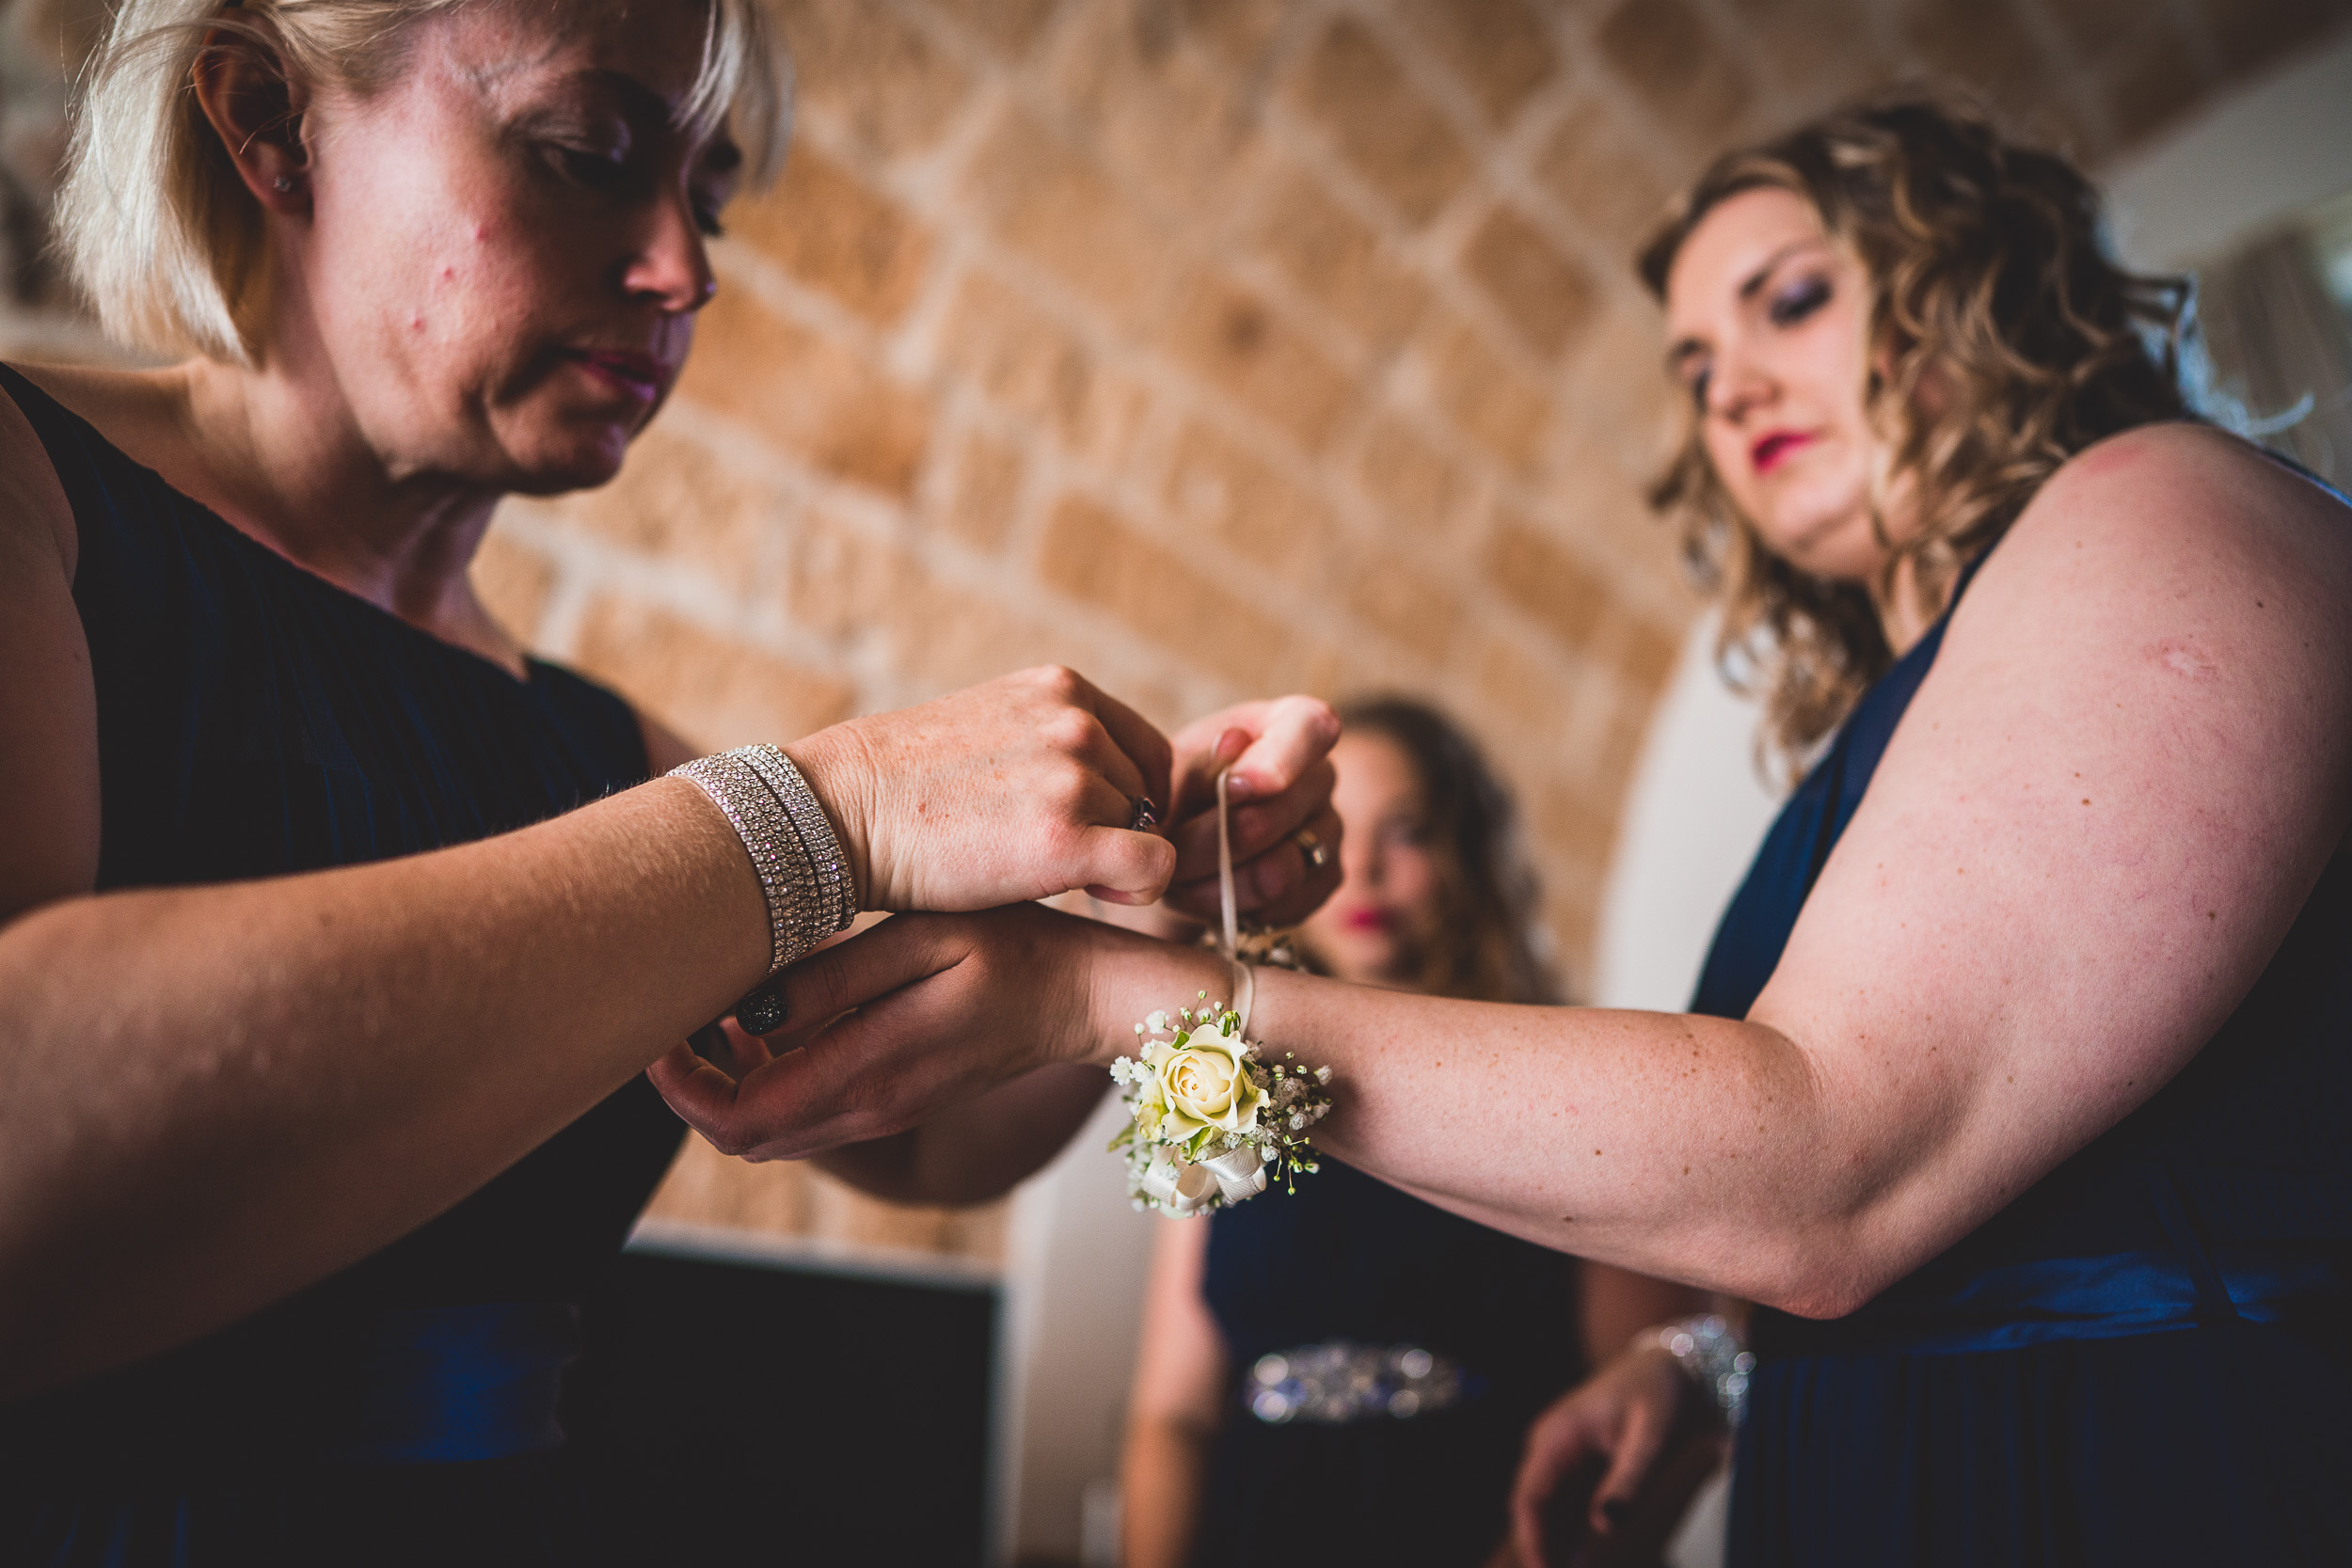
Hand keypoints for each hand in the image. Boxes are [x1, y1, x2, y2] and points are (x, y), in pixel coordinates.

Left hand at [650, 904, 1225, 1160]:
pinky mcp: (898, 1099)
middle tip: (669, 1011)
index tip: (654, 1031)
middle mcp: (869, 1109)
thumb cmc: (1017, 949)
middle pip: (743, 1134)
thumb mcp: (922, 941)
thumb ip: (832, 981)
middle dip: (692, 1085)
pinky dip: (770, 1078)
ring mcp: (885, 1111)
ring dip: (729, 1081)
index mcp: (868, 1074)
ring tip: (711, 1007)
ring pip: (773, 1128)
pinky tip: (769, 1017)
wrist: (1093, 994)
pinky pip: (810, 1110)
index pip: (738, 1120)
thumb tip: (741, 1018)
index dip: (677, 1088)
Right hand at [788, 666, 1175, 912]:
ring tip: (1048, 872)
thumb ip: (1053, 741)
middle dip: (1119, 831)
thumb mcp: (992, 729)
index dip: (1131, 795)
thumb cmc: (905, 786)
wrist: (838, 813)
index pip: (1146, 748)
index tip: (1092, 827)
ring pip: (1145, 832)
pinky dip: (1137, 891)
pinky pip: (1152, 869)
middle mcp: (1076, 721)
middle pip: (1147, 793)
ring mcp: (1073, 777)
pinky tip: (1090, 896)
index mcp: (1061, 687)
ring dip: (1112, 861)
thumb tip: (1112, 789)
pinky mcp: (1065, 838)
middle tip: (1064, 860)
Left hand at [1161, 696, 1342, 928]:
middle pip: (1276, 814)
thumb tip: (1233, 741)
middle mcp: (1320, 777)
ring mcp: (1330, 830)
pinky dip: (1232, 907)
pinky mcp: (1325, 879)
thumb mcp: (1174, 771)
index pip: (1313, 727)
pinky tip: (1207, 892)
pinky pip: (1283, 906)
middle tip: (1165, 847)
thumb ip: (1203, 763)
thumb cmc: (1178, 793)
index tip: (1233, 787)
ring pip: (1279, 870)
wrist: (1176, 846)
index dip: (1278, 760)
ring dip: (1215, 881)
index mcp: (1291, 728)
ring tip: (1179, 875)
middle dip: (1209, 841)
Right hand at [1508, 1346, 1723, 1567]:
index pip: (1530, 1496)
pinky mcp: (1581, 1466)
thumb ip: (1632, 1480)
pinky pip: (1568, 1507)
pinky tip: (1584, 1558)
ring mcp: (1563, 1457)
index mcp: (1558, 1435)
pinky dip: (1573, 1534)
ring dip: (1557, 1545)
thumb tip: (1605, 1525)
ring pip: (1549, 1512)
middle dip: (1542, 1549)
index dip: (1532, 1539)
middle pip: (1534, 1509)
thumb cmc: (1662, 1394)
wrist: (1675, 1367)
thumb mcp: (1654, 1435)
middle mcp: (1551, 1447)